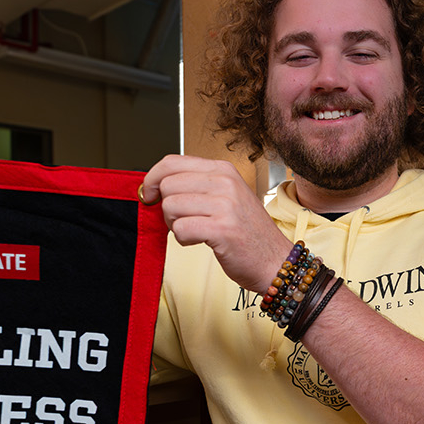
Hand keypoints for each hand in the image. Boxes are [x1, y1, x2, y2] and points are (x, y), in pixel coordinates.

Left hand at [140, 155, 291, 291]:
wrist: (275, 261)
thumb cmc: (247, 232)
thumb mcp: (226, 196)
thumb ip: (196, 185)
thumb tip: (156, 184)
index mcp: (223, 169)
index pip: (172, 162)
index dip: (152, 178)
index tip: (149, 194)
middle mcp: (225, 182)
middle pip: (167, 185)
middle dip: (166, 207)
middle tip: (183, 220)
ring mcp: (225, 204)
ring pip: (170, 207)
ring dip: (175, 225)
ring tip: (194, 231)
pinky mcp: (222, 228)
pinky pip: (181, 229)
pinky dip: (183, 239)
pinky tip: (199, 241)